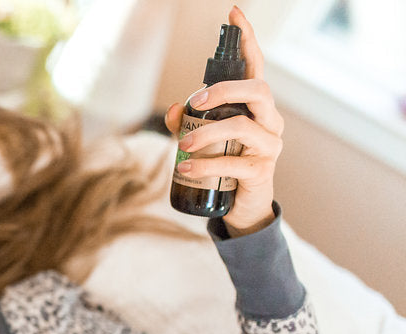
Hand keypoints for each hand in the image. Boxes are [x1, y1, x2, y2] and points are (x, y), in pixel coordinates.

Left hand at [165, 6, 283, 234]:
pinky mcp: (260, 171)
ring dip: (207, 133)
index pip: (256, 67)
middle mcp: (269, 121)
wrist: (241, 206)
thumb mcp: (201, 140)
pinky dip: (205, 164)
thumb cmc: (223, 164)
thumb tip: (174, 108)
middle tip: (195, 102)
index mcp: (255, 107)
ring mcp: (269, 145)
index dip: (247, 39)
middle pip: (258, 91)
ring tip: (182, 145)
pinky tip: (184, 166)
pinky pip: (234, 164)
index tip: (233, 13)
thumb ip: (186, 122)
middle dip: (225, 91)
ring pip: (243, 127)